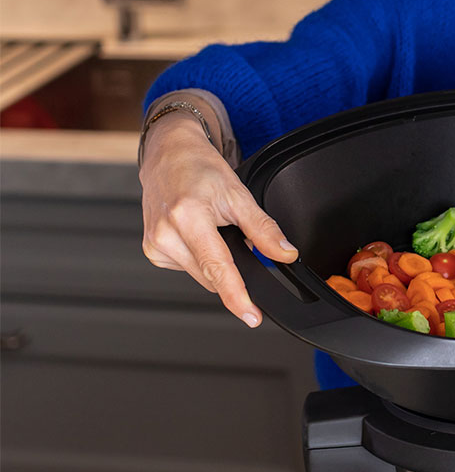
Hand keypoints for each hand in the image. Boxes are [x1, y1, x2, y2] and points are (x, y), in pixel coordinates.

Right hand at [140, 113, 297, 325]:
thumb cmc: (199, 169)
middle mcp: (165, 232)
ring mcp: (155, 243)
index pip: (216, 266)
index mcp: (187, 216)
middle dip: (231, 266)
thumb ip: (263, 229)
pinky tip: (195, 235)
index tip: (250, 316)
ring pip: (201, 276)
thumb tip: (286, 254)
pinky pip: (188, 269)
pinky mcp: (152, 250)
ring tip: (210, 230)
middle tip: (230, 234)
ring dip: (214, 262)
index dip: (236, 295)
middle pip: (212, 276)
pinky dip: (199, 258)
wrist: (167, 154)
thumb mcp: (238, 194)